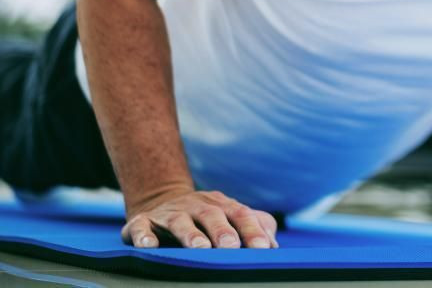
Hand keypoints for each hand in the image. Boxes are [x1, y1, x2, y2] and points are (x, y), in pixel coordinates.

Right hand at [122, 189, 278, 248]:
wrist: (163, 200)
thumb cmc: (206, 217)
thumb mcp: (231, 216)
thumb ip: (254, 226)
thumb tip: (273, 246)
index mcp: (222, 205)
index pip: (241, 215)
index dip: (253, 231)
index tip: (264, 248)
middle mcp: (197, 205)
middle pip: (212, 215)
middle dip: (223, 231)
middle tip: (231, 247)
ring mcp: (170, 213)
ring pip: (180, 221)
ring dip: (190, 235)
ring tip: (199, 248)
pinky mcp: (143, 221)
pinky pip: (141, 226)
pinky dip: (144, 235)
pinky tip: (149, 245)